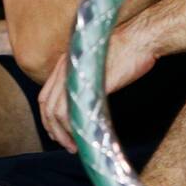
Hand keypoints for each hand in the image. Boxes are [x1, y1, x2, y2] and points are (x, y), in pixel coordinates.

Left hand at [38, 19, 157, 151]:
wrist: (140, 39)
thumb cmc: (126, 49)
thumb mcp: (98, 63)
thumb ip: (86, 78)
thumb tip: (86, 100)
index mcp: (66, 62)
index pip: (45, 95)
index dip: (48, 117)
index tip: (57, 131)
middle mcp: (65, 69)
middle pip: (47, 106)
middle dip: (53, 129)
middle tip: (65, 144)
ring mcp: (75, 77)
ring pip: (56, 113)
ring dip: (63, 134)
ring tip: (74, 146)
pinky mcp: (89, 86)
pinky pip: (72, 112)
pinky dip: (74, 128)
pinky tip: (83, 137)